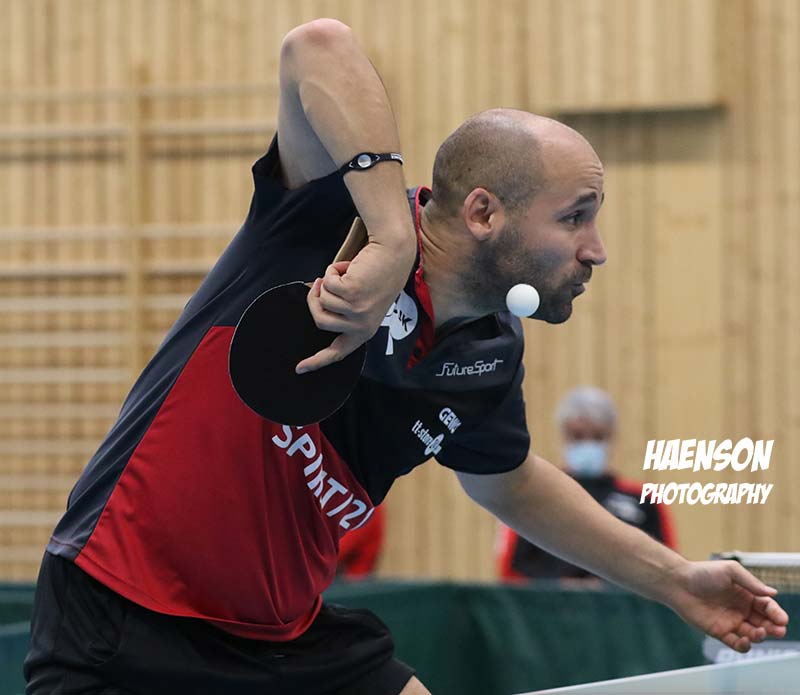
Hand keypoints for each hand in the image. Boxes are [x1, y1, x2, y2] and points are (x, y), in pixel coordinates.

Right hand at [296, 237, 414, 372]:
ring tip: (345, 272)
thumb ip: (343, 312)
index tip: (299, 369)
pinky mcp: (353, 294)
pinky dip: (332, 271)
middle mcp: (362, 326)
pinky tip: (348, 266)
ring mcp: (358, 311)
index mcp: (364, 332)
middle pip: (320, 321)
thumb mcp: (362, 302)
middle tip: (319, 283)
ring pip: (323, 300)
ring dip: (328, 282)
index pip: (338, 353)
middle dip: (314, 300)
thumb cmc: (377, 275)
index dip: (316, 361)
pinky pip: (327, 284)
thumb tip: (318, 308)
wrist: (393, 253)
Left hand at [663, 560, 788, 652]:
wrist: (678, 583)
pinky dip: (744, 646)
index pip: (767, 606)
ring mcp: (731, 622)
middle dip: (774, 628)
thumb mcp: (730, 571)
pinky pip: (737, 644)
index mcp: (746, 594)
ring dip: (761, 636)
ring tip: (759, 632)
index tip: (782, 619)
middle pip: (764, 623)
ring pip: (754, 635)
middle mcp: (741, 609)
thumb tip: (772, 593)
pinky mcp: (720, 632)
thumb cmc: (702, 573)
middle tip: (777, 630)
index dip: (776, 613)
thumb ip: (750, 582)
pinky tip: (745, 640)